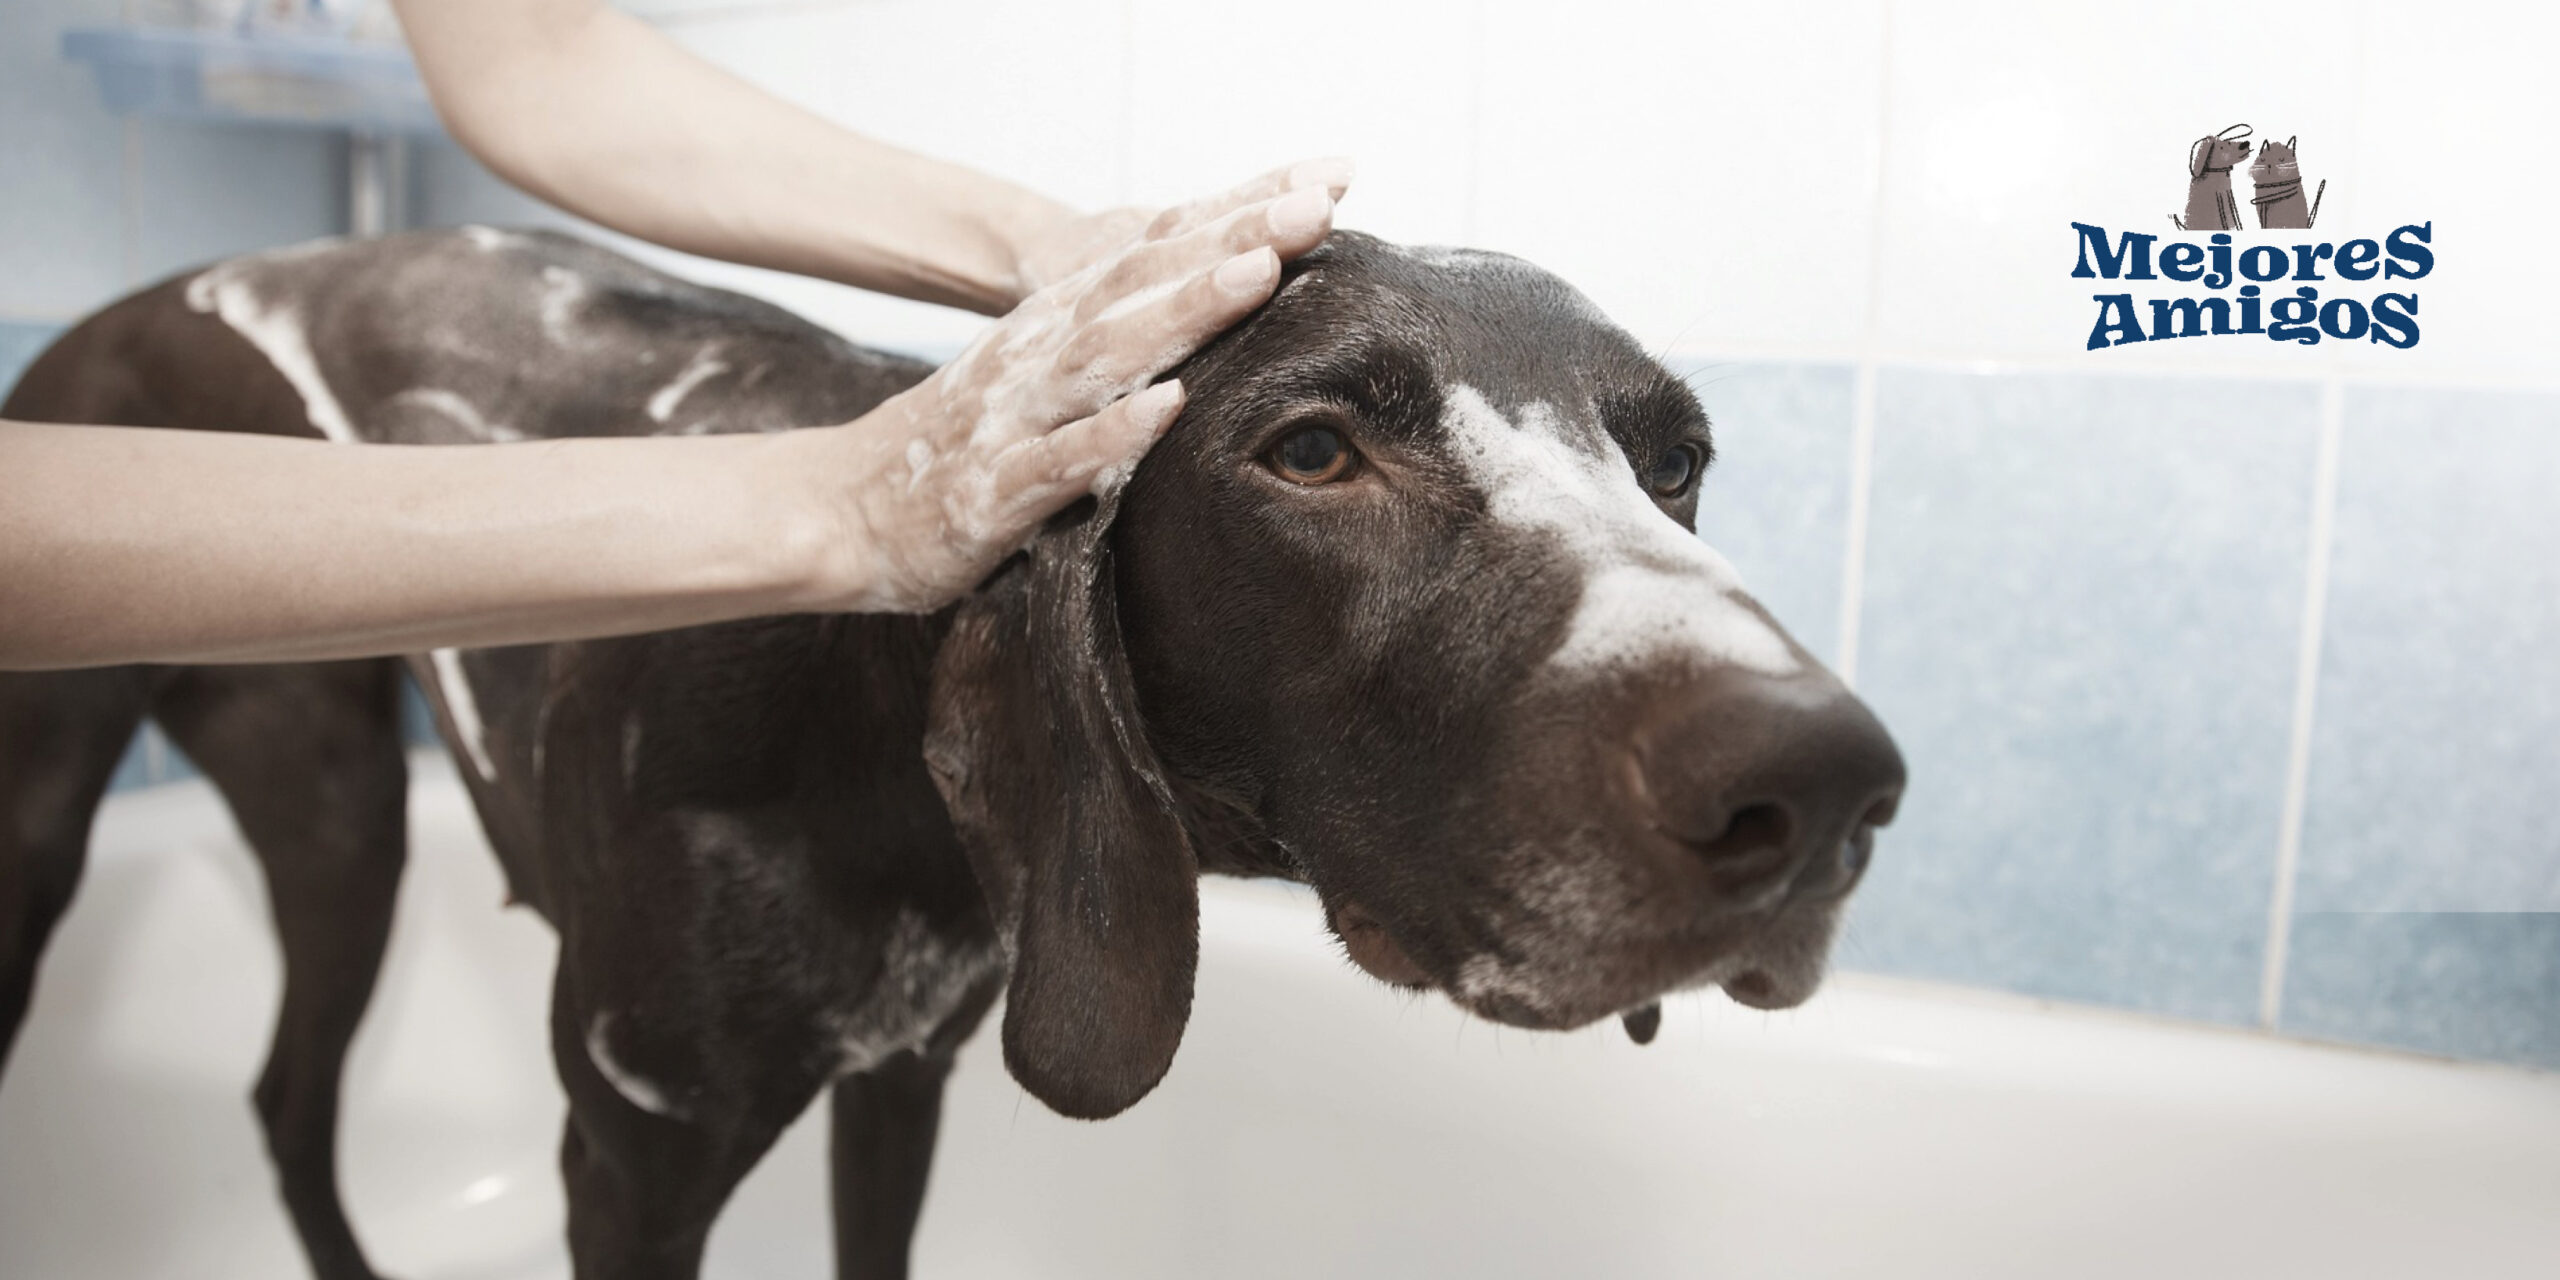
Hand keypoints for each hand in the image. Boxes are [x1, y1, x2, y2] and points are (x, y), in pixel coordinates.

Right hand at [802, 162, 1350, 612]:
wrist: (845, 508)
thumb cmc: (966, 445)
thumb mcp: (1045, 376)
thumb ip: (1119, 341)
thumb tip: (1217, 301)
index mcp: (1058, 323)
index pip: (1156, 253)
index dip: (1235, 216)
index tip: (1321, 185)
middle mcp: (1040, 354)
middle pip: (1143, 284)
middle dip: (1230, 243)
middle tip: (1311, 208)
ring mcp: (1017, 417)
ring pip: (1107, 354)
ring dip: (1182, 313)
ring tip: (1256, 276)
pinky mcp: (994, 490)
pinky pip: (1059, 460)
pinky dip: (1112, 433)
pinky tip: (1166, 409)